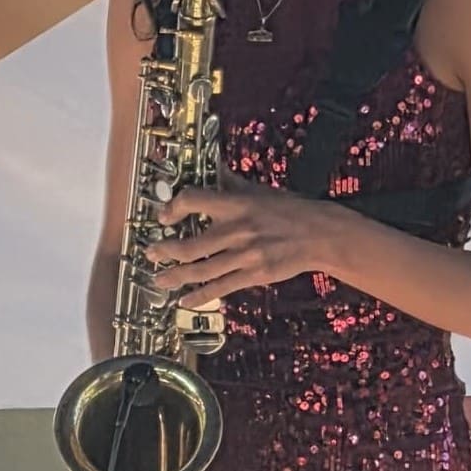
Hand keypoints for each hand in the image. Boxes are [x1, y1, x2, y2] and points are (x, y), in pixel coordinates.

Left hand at [151, 162, 340, 305]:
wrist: (319, 234)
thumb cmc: (290, 210)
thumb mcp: (259, 191)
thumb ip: (233, 183)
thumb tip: (215, 169)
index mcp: (235, 204)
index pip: (193, 200)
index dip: (173, 208)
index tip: (164, 216)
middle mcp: (236, 230)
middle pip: (190, 245)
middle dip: (165, 250)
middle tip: (151, 253)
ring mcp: (244, 255)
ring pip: (201, 270)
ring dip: (175, 277)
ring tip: (159, 280)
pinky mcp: (253, 275)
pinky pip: (221, 288)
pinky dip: (200, 296)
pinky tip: (185, 301)